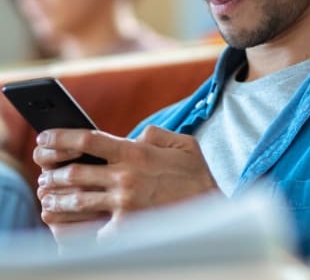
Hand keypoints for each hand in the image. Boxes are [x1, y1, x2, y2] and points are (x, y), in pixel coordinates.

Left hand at [34, 126, 218, 241]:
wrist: (212, 212)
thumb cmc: (198, 175)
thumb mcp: (182, 143)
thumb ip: (155, 134)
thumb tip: (135, 136)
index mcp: (136, 152)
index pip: (88, 139)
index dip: (61, 137)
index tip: (43, 138)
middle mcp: (126, 177)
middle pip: (75, 172)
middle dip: (52, 173)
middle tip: (43, 175)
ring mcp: (124, 205)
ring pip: (77, 201)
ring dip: (56, 200)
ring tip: (46, 198)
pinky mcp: (126, 229)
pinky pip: (91, 231)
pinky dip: (74, 229)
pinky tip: (64, 226)